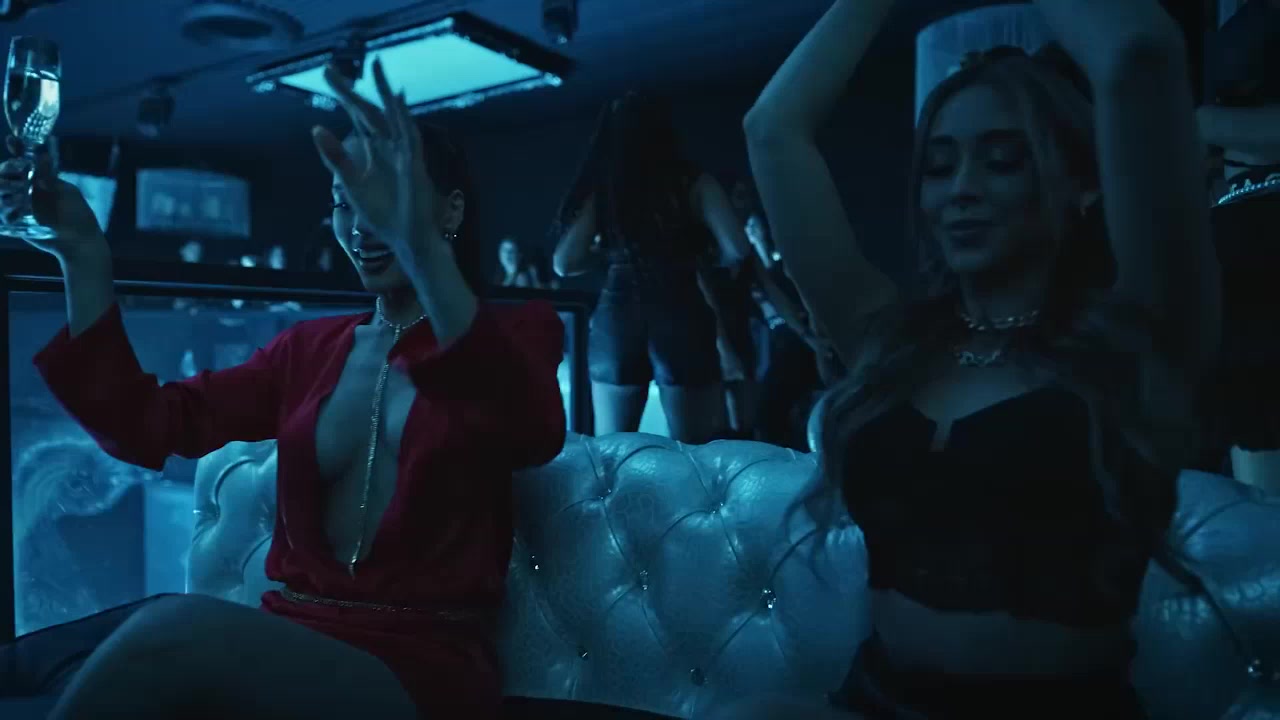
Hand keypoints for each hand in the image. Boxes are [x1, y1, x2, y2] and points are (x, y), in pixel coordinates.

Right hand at [0, 136, 107, 261]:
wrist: (80, 241)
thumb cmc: (78, 215)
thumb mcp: (66, 193)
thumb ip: (50, 178)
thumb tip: (41, 155)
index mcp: (39, 180)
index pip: (23, 162)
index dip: (16, 150)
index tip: (12, 140)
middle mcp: (26, 191)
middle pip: (5, 176)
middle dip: (5, 171)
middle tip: (15, 171)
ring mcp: (20, 206)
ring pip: (1, 194)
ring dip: (4, 189)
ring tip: (19, 194)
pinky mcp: (17, 223)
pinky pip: (4, 214)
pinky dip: (7, 210)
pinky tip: (17, 209)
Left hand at [311, 59, 438, 268]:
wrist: (407, 241)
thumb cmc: (384, 216)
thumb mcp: (351, 185)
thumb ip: (336, 158)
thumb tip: (316, 128)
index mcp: (374, 151)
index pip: (357, 117)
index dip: (343, 96)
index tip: (327, 74)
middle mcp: (390, 147)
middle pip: (370, 111)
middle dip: (352, 91)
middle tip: (330, 69)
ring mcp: (404, 155)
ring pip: (393, 117)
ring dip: (385, 92)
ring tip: (375, 66)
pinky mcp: (415, 166)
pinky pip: (410, 137)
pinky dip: (403, 119)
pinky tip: (395, 101)